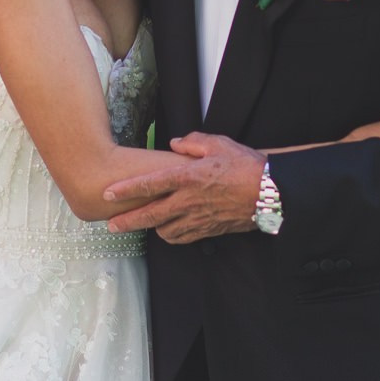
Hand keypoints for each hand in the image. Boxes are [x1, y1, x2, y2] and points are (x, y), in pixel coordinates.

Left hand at [103, 134, 265, 242]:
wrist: (271, 192)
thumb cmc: (246, 165)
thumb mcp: (219, 143)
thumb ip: (193, 143)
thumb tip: (175, 144)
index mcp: (188, 177)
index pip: (150, 184)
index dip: (126, 189)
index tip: (108, 193)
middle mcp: (189, 201)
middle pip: (150, 215)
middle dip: (128, 221)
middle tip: (111, 226)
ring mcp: (199, 218)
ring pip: (165, 230)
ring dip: (152, 228)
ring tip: (143, 224)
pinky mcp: (209, 230)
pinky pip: (183, 238)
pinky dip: (172, 235)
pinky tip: (168, 231)